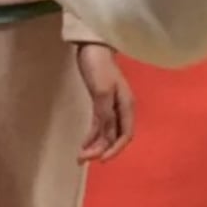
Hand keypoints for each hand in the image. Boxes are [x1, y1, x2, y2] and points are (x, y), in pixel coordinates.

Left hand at [76, 44, 134, 162]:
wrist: (91, 46)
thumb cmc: (98, 66)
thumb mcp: (102, 90)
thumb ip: (105, 113)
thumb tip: (106, 135)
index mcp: (126, 105)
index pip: (125, 134)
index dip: (115, 149)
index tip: (101, 159)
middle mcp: (121, 109)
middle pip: (115, 136)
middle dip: (101, 149)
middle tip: (82, 158)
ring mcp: (111, 106)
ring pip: (106, 133)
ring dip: (95, 145)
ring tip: (80, 156)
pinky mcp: (101, 103)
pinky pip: (99, 125)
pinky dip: (92, 136)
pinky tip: (83, 144)